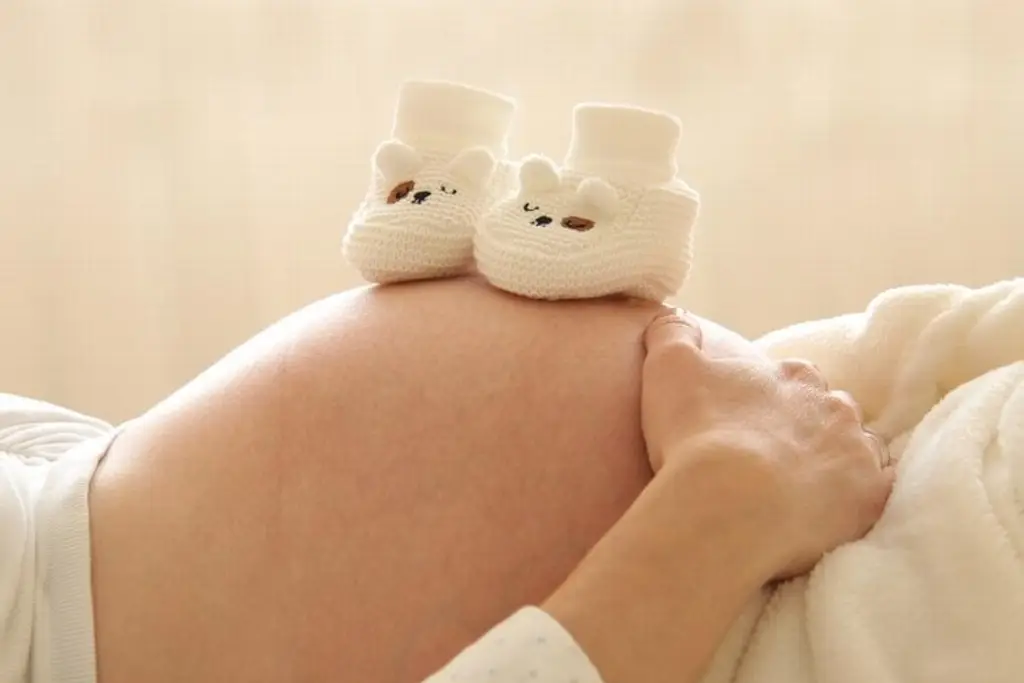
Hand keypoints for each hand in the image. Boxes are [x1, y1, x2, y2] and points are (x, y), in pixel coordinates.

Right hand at [641, 309, 893, 578]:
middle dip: (808, 428)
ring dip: (836, 461)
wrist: (728, 505)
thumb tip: (676, 315)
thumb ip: (674, 334)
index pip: (791, 378)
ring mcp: (857, 452)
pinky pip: (876, 493)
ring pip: (858, 449)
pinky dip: (858, 498)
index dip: (771, 399)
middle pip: (828, 412)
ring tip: (803, 488)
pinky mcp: (870, 498)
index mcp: (791, 376)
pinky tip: (834, 513)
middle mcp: (833, 406)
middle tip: (773, 457)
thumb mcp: (669, 367)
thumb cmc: (696, 434)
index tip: (749, 421)